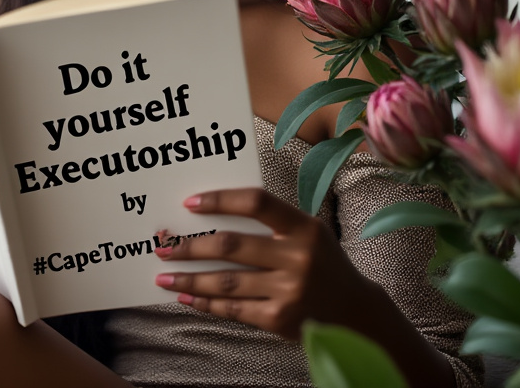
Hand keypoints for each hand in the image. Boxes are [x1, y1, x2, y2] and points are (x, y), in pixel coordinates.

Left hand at [153, 187, 366, 339]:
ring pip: (225, 281)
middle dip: (189, 246)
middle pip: (230, 245)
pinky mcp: (280, 319)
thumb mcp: (308, 232)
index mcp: (304, 227)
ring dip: (189, 278)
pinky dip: (206, 303)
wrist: (356, 313)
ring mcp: (288, 291)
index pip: (256, 202)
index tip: (189, 204)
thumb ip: (272, 221)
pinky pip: (233, 309)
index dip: (219, 200)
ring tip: (163, 274)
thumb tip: (212, 213)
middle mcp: (297, 257)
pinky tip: (186, 297)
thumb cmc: (322, 263)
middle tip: (162, 245)